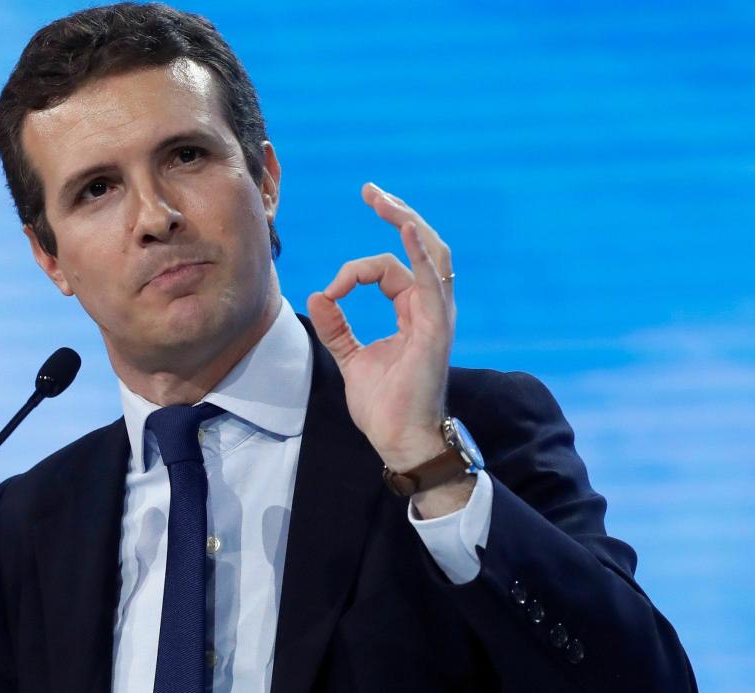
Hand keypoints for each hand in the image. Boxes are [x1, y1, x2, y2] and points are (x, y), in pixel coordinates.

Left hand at [306, 183, 456, 472]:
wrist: (398, 439)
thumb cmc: (384, 406)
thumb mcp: (351, 357)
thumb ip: (337, 327)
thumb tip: (318, 296)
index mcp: (413, 312)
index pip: (388, 269)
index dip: (354, 272)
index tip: (329, 292)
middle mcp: (429, 308)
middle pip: (419, 247)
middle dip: (396, 215)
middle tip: (370, 191)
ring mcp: (437, 316)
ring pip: (429, 253)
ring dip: (407, 221)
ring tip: (383, 199)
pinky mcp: (435, 328)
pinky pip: (432, 281)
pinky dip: (419, 251)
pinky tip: (405, 227)